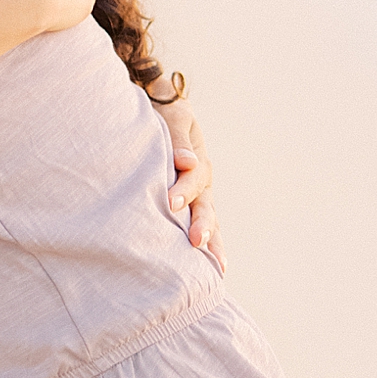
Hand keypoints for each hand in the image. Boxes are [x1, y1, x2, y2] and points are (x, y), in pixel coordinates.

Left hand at [149, 83, 225, 272]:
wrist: (161, 108)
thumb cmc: (163, 112)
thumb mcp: (172, 117)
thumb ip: (177, 138)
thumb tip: (186, 163)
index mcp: (197, 159)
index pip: (193, 177)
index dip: (183, 189)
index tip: (170, 202)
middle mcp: (201, 180)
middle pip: (205, 204)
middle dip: (202, 223)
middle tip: (195, 241)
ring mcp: (196, 194)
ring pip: (207, 219)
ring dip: (210, 239)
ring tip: (214, 267)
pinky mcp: (186, 204)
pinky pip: (197, 224)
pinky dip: (207, 244)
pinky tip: (210, 269)